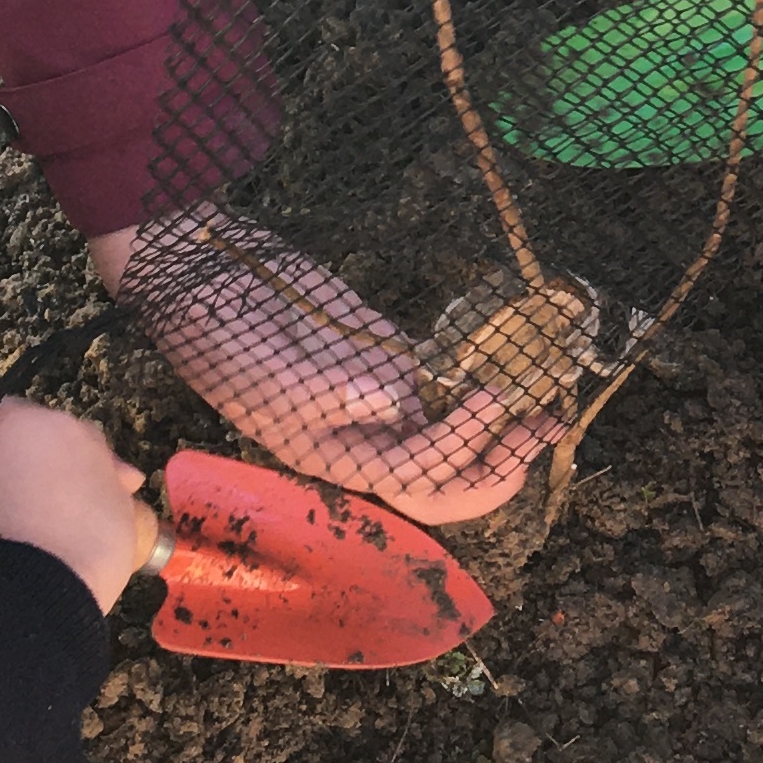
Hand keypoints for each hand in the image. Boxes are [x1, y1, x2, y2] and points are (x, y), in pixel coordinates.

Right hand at [0, 397, 156, 609]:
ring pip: (84, 460)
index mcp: (14, 423)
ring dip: (67, 478)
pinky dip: (95, 513)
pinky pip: (110, 501)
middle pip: (43, 431)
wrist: (31, 592)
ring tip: (46, 519)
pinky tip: (77, 538)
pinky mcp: (127, 509)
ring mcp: (105, 468)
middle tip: (7, 493)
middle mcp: (67, 431)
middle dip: (27, 453)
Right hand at [132, 226, 563, 523]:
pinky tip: (516, 366)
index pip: (414, 479)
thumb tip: (400, 401)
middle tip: (543, 430)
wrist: (213, 283)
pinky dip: (480, 379)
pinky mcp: (391, 357)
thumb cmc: (229, 340)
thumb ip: (334, 391)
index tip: (489, 402)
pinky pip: (445, 381)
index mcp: (338, 461)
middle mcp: (368, 441)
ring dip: (502, 429)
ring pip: (453, 433)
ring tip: (550, 409)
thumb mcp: (273, 372)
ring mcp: (383, 399)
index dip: (458, 452)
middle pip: (443, 479)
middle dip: (497, 465)